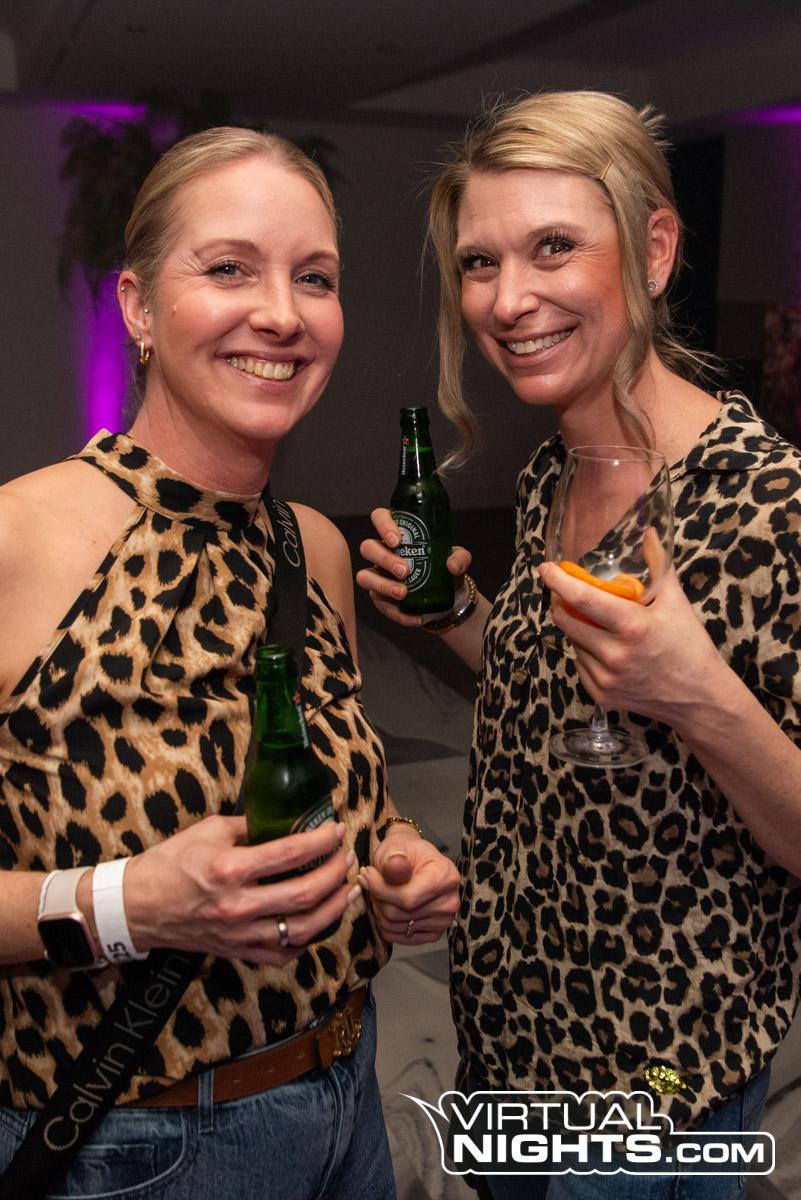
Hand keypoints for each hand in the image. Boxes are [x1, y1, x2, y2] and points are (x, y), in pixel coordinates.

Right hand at [125, 817, 358, 966]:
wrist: (139, 907)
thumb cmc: (171, 863)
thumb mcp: (209, 830)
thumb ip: (250, 826)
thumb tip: (286, 819)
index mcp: (230, 869)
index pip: (291, 854)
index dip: (322, 841)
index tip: (336, 830)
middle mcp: (238, 905)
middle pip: (305, 894)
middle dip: (335, 873)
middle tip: (346, 857)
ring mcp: (239, 934)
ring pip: (303, 929)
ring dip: (334, 908)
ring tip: (348, 888)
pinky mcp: (238, 951)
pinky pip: (283, 953)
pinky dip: (308, 939)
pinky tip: (320, 921)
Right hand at [356, 507, 470, 626]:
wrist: (446, 597)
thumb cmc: (445, 569)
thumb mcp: (458, 560)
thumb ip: (460, 558)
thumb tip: (452, 565)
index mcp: (397, 534)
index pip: (379, 517)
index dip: (383, 525)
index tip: (397, 540)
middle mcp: (382, 552)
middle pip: (368, 548)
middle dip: (384, 559)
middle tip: (405, 571)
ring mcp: (378, 575)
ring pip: (364, 576)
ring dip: (382, 585)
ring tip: (404, 593)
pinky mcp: (380, 598)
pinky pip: (381, 605)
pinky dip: (398, 613)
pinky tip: (415, 618)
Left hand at [357, 826, 459, 943]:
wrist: (412, 859)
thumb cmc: (404, 852)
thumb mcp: (395, 848)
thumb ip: (394, 861)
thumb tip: (395, 866)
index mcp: (445, 876)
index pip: (407, 898)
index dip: (380, 890)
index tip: (366, 875)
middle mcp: (450, 901)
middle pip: (399, 914)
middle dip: (378, 898)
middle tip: (371, 881)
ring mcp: (444, 920)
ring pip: (395, 926)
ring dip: (379, 910)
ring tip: (379, 892)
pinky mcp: (434, 933)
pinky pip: (399, 937)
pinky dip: (386, 923)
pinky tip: (386, 905)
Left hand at [539, 561, 727, 731]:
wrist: (699, 699)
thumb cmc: (690, 646)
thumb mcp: (676, 602)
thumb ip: (659, 564)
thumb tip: (648, 532)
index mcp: (633, 627)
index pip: (582, 598)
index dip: (558, 581)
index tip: (546, 568)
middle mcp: (614, 655)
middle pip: (567, 621)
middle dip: (561, 602)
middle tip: (565, 592)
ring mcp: (605, 679)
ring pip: (572, 643)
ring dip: (576, 628)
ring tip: (595, 622)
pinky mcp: (601, 696)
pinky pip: (579, 665)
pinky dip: (585, 652)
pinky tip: (604, 647)